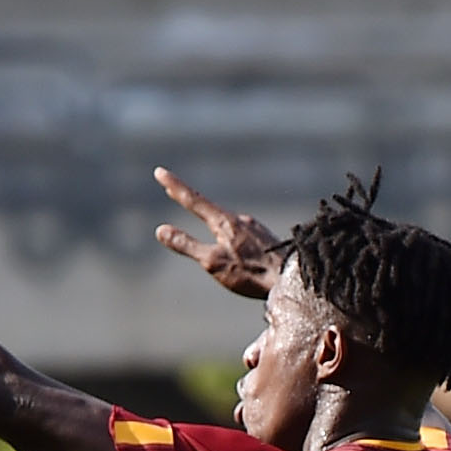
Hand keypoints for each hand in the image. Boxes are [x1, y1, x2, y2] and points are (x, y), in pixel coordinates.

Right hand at [153, 167, 282, 298]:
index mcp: (224, 222)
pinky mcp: (265, 238)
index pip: (192, 199)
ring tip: (206, 228)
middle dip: (190, 200)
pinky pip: (242, 234)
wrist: (291, 279)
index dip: (174, 186)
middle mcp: (240, 219)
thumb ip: (187, 245)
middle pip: (209, 208)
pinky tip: (239, 248)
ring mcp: (254, 228)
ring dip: (213, 223)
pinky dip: (231, 236)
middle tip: (172, 189)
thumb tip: (161, 230)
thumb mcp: (212, 262)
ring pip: (227, 223)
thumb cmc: (251, 274)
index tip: (159, 171)